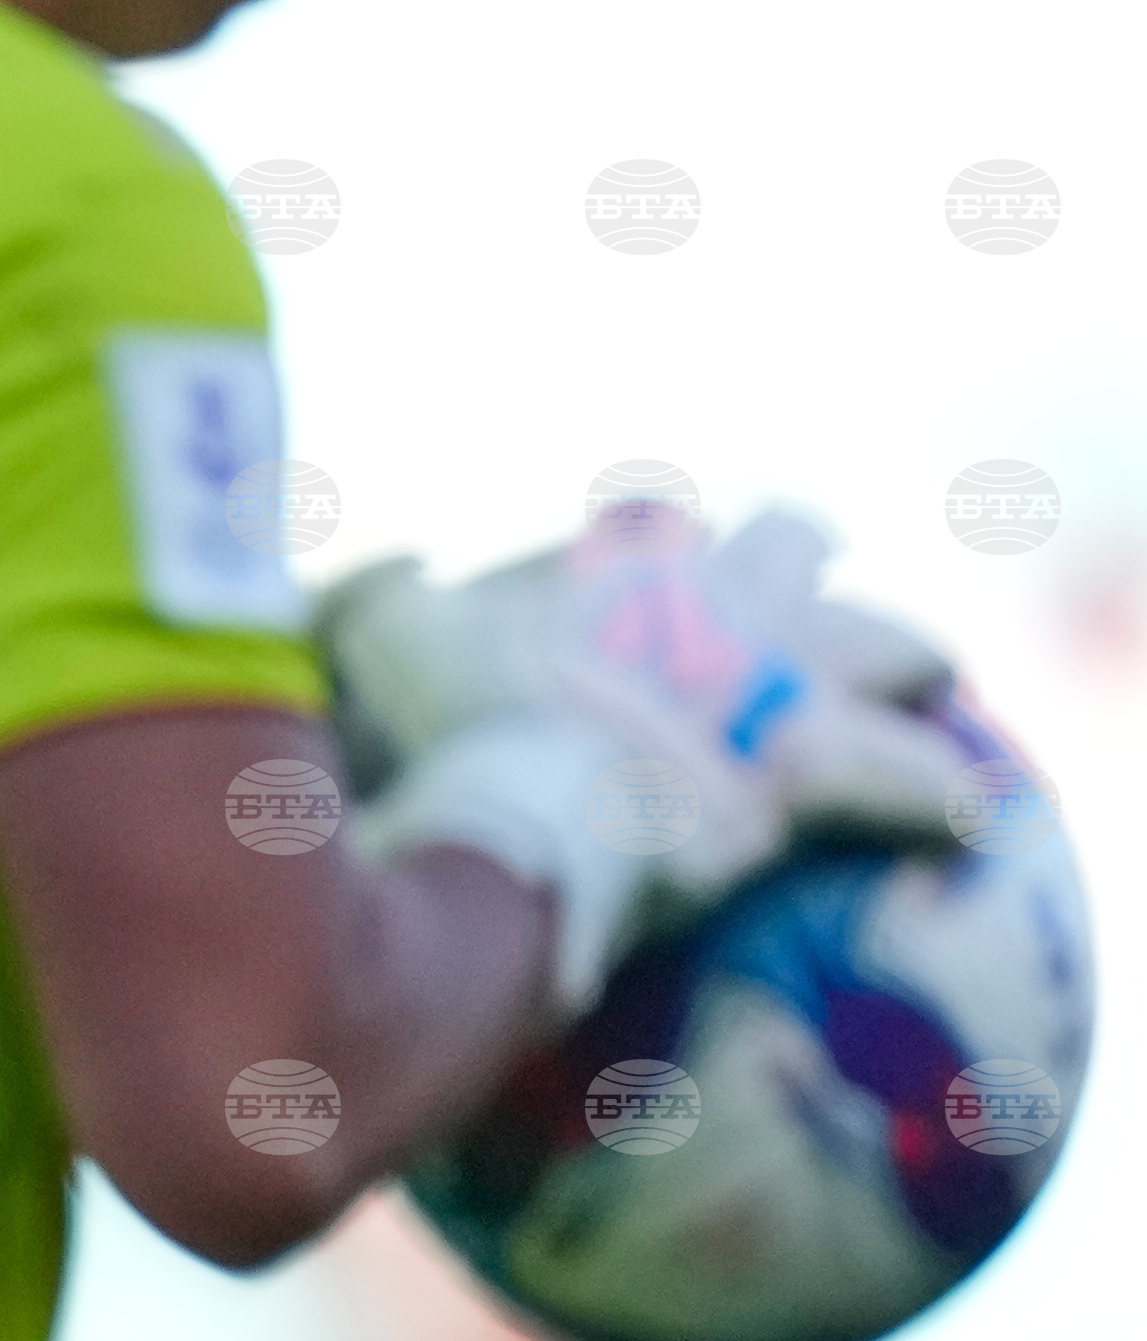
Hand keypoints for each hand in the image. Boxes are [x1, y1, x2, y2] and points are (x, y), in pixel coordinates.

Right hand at [324, 505, 988, 1010]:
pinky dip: (934, 795)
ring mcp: (776, 681)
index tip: (685, 560)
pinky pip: (909, 781)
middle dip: (809, 567)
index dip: (686, 546)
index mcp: (631, 570)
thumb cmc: (449, 727)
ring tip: (929, 687)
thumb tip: (374, 572)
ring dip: (906, 660)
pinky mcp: (811, 771)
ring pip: (888, 640)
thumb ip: (373, 600)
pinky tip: (967, 813)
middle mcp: (722, 603)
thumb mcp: (387, 645)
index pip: (665, 527)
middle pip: (797, 545)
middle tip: (821, 606)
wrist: (517, 806)